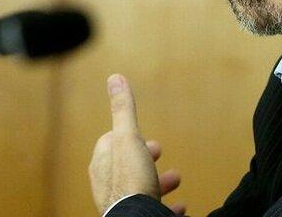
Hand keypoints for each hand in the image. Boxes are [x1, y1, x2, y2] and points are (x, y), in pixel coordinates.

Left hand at [89, 74, 185, 215]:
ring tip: (175, 178)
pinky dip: (165, 203)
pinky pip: (151, 209)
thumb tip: (114, 78)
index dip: (126, 135)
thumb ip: (123, 110)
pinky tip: (178, 204)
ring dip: (158, 180)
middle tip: (158, 151)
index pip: (109, 142)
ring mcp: (120, 202)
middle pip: (126, 164)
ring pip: (140, 187)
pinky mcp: (135, 216)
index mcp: (102, 163)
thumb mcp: (129, 138)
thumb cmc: (131, 181)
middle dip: (144, 156)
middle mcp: (106, 184)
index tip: (140, 133)